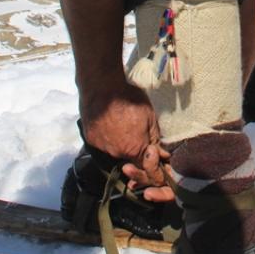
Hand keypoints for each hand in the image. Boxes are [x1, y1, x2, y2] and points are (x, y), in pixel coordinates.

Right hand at [81, 83, 174, 202]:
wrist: (102, 87)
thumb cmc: (129, 99)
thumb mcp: (149, 116)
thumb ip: (155, 139)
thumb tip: (163, 155)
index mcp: (134, 149)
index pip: (146, 167)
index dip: (151, 161)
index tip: (153, 152)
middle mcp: (117, 153)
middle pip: (130, 157)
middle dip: (136, 149)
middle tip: (135, 130)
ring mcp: (102, 147)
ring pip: (116, 150)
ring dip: (121, 142)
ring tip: (122, 124)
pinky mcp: (91, 140)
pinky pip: (103, 143)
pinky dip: (107, 137)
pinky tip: (109, 123)